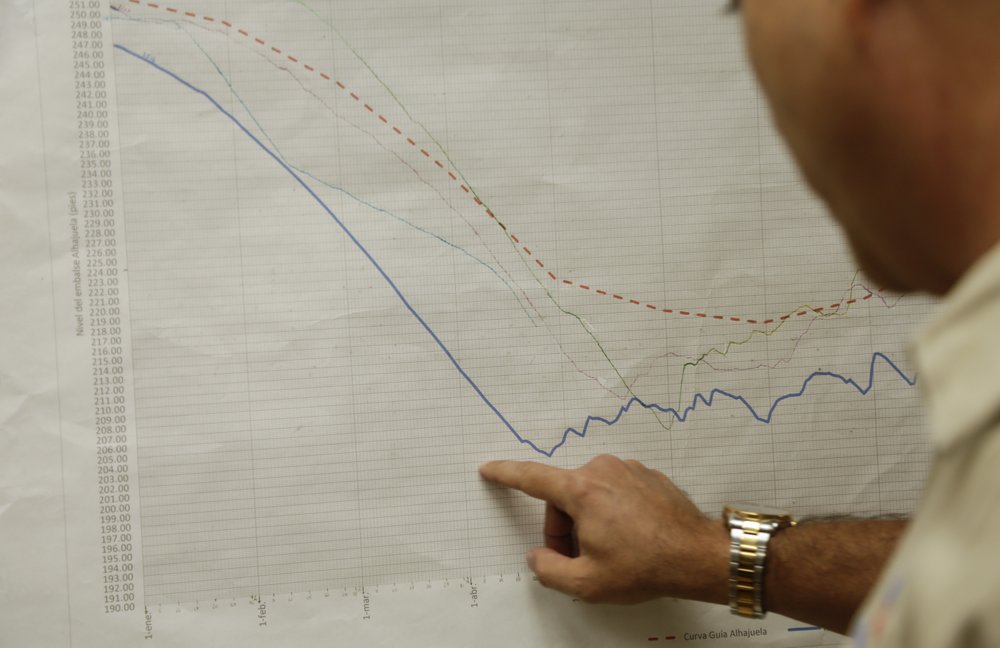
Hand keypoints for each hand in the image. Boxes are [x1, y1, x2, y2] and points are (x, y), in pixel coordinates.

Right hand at [479, 454, 728, 604]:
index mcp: (581, 491)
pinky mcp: (647, 475)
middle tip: (580, 559)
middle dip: (564, 528)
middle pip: (564, 497)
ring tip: (611, 551)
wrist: (697, 555)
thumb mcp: (585, 582)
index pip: (532, 478)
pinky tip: (630, 538)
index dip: (506, 474)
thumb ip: (548, 569)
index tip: (489, 468)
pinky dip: (613, 512)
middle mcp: (602, 470)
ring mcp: (627, 469)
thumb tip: (538, 555)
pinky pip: (616, 491)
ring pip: (590, 494)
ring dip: (589, 520)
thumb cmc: (644, 566)